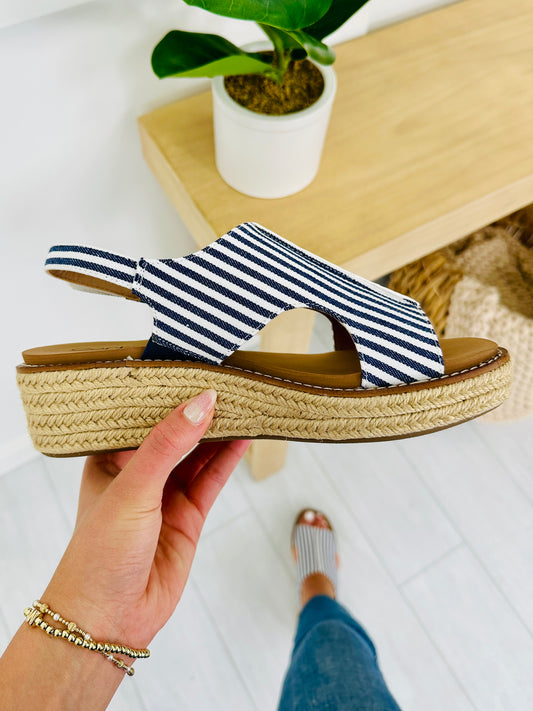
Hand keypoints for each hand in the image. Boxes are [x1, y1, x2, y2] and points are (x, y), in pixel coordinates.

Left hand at [42, 389, 249, 650]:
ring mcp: (164, 496)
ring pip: (198, 456)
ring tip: (243, 405)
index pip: (142, 417)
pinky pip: (211, 480)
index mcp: (109, 460)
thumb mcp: (132, 487)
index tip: (195, 371)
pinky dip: (228, 459)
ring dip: (219, 433)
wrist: (109, 618)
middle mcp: (137, 475)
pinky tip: (243, 438)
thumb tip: (201, 403)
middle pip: (175, 435)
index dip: (168, 394)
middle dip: (199, 412)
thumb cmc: (99, 553)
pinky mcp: (188, 516)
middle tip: (228, 384)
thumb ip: (168, 444)